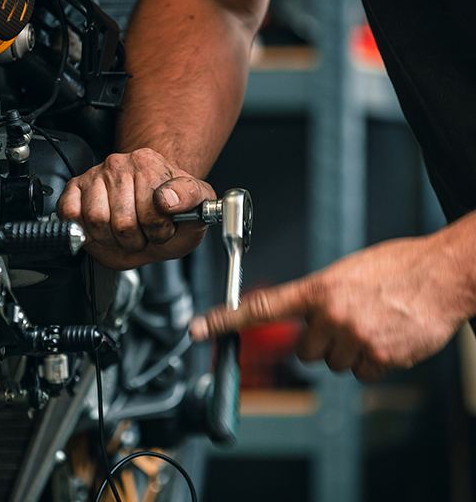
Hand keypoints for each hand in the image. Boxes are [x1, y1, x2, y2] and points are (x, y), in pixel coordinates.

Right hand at [57, 148, 215, 269]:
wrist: (155, 213)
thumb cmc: (172, 212)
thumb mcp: (198, 205)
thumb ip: (192, 198)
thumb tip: (168, 199)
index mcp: (149, 163)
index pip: (152, 211)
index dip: (158, 231)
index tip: (163, 230)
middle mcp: (119, 164)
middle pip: (122, 222)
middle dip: (134, 240)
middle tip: (142, 234)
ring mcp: (95, 175)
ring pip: (96, 221)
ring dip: (111, 239)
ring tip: (123, 233)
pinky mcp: (75, 189)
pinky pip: (70, 213)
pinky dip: (84, 231)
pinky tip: (100, 230)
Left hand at [190, 225, 475, 380]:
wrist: (442, 275)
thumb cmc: (395, 267)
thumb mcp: (345, 271)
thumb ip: (319, 295)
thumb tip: (303, 317)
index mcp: (317, 289)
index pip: (259, 309)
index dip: (224, 321)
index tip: (198, 330)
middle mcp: (330, 315)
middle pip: (304, 351)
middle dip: (319, 341)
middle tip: (345, 320)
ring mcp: (354, 339)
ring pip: (332, 364)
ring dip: (347, 350)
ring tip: (372, 322)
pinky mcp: (379, 359)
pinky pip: (360, 373)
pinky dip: (371, 361)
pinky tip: (386, 336)